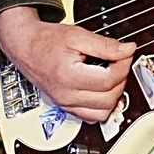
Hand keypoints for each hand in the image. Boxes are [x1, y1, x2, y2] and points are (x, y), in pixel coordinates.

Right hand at [0, 5, 134, 122]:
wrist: (25, 46)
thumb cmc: (46, 41)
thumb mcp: (78, 36)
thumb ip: (105, 45)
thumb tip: (128, 50)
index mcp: (68, 76)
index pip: (108, 80)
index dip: (123, 65)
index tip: (124, 54)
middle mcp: (66, 95)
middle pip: (108, 99)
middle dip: (120, 79)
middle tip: (119, 62)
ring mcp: (65, 104)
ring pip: (102, 113)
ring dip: (113, 95)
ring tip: (111, 75)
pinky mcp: (65, 107)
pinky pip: (90, 117)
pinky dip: (102, 106)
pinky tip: (103, 90)